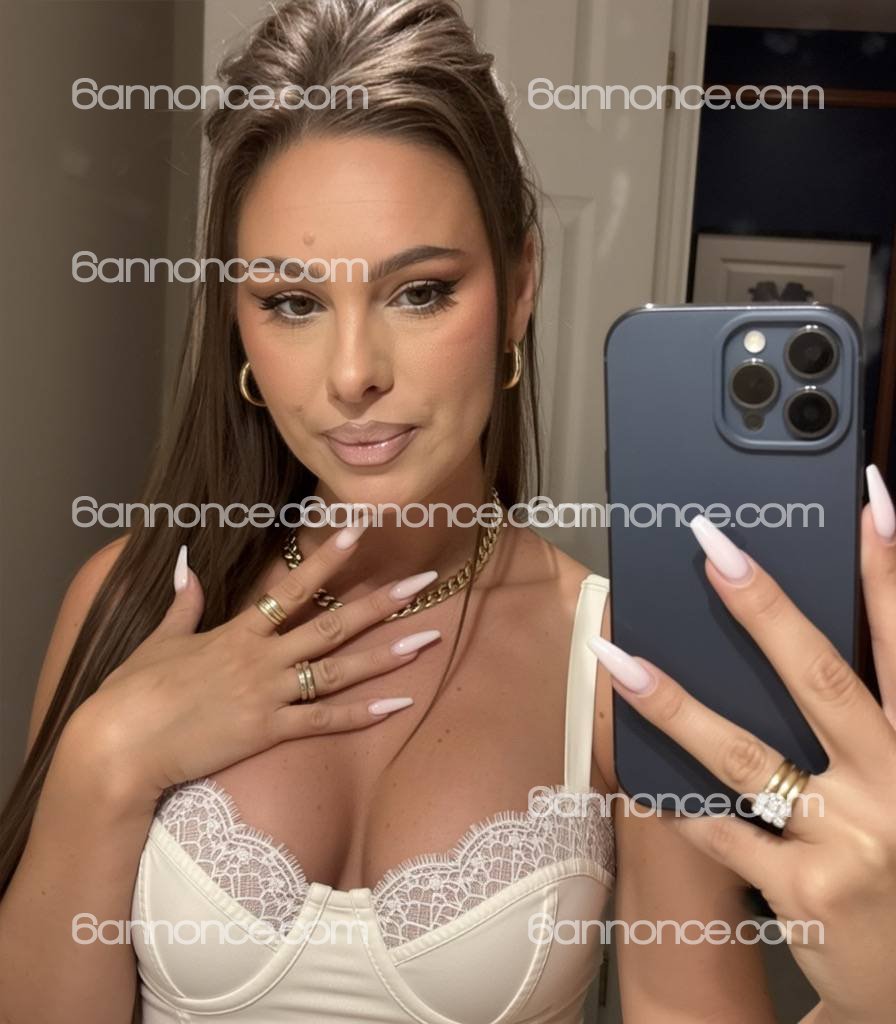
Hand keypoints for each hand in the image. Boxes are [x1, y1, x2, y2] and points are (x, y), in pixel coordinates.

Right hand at [73, 523, 440, 799]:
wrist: (119, 745)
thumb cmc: (134, 691)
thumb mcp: (161, 639)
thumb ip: (184, 602)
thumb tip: (187, 563)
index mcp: (237, 632)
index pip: (292, 586)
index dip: (328, 557)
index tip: (359, 529)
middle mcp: (261, 659)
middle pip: (332, 624)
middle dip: (381, 601)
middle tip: (424, 581)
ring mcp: (267, 695)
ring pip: (339, 670)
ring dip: (386, 655)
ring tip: (429, 639)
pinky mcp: (267, 732)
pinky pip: (323, 723)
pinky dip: (362, 714)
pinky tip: (398, 704)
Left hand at [588, 464, 895, 1023]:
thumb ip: (875, 718)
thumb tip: (816, 638)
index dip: (890, 568)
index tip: (868, 498)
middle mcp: (895, 790)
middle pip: (824, 682)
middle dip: (766, 609)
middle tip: (715, 547)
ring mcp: (848, 845)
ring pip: (746, 757)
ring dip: (675, 702)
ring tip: (616, 654)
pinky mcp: (804, 896)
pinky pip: (722, 835)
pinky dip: (677, 802)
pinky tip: (636, 771)